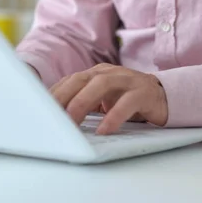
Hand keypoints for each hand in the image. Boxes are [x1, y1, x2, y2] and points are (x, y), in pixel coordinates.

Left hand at [50, 64, 167, 134]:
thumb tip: (56, 119)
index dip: (54, 94)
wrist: (163, 96)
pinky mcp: (143, 92)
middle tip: (50, 116)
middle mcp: (110, 72)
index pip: (70, 80)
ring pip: (102, 84)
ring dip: (83, 101)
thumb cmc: (127, 99)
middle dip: (64, 96)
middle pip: (82, 78)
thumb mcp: (103, 100)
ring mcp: (127, 80)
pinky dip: (114, 116)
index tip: (38, 110)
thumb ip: (83, 103)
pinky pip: (128, 102)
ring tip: (72, 120)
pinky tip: (104, 130)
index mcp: (96, 73)